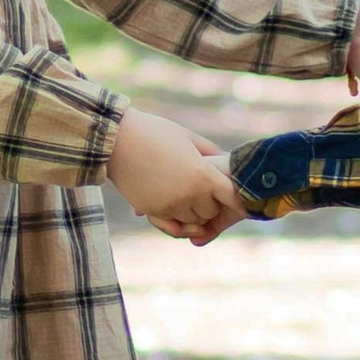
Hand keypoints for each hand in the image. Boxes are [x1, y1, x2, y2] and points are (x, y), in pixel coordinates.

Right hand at [108, 105, 240, 243]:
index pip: (231, 197)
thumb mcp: (188, 138)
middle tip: (210, 190)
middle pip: (212, 211)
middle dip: (214, 203)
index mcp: (202, 175)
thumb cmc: (155, 132)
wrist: (116, 140)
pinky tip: (179, 211)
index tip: (243, 201)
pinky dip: (180, 222)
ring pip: (194, 221)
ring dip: (196, 212)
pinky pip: (173, 227)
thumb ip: (211, 153)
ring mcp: (170, 206)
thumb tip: (229, 161)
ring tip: (192, 196)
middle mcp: (189, 195)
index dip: (239, 199)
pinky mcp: (153, 212)